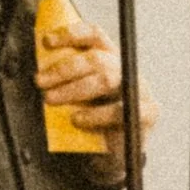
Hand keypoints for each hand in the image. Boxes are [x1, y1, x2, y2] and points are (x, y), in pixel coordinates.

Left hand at [37, 17, 155, 160]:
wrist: (115, 156)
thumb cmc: (93, 122)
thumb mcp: (77, 98)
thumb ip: (66, 82)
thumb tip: (40, 71)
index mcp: (110, 59)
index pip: (95, 36)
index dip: (72, 34)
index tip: (47, 41)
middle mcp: (126, 69)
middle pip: (97, 58)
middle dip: (64, 68)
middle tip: (40, 81)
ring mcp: (140, 89)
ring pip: (106, 79)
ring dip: (74, 89)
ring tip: (51, 100)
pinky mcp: (148, 112)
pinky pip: (119, 110)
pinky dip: (95, 115)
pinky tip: (78, 120)